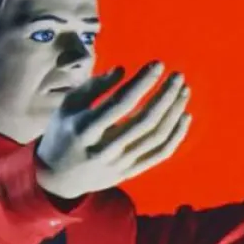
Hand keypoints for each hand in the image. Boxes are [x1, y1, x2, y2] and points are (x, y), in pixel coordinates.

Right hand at [35, 62, 190, 199]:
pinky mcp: (131, 172)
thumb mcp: (68, 105)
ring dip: (174, 112)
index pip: (121, 103)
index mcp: (85, 128)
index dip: (142, 82)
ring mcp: (120, 163)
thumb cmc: (64, 132)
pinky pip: (160, 154)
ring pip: (156, 137)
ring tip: (183, 91)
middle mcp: (104, 148)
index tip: (158, 65)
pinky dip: (176, 135)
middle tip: (178, 76)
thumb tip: (123, 70)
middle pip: (144, 121)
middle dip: (165, 95)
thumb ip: (93, 86)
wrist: (58, 179)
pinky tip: (184, 116)